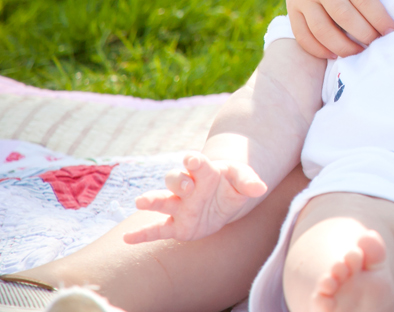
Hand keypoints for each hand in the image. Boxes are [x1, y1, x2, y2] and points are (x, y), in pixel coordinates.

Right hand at [124, 152, 267, 242]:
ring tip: (141, 202)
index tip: (192, 159)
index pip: (198, 165)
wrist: (223, 198)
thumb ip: (249, 182)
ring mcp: (179, 207)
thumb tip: (261, 188)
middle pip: (176, 180)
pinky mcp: (176, 226)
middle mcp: (187, 188)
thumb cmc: (231, 185)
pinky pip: (157, 230)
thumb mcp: (243, 180)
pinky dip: (142, 234)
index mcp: (205, 172)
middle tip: (186, 186)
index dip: (195, 161)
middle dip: (179, 182)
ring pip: (162, 201)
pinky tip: (127, 239)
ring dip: (152, 201)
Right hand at [287, 0, 393, 58]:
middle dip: (364, 33)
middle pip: (342, 16)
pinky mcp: (292, 7)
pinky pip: (301, 34)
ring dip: (342, 46)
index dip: (377, 16)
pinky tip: (334, 54)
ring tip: (360, 52)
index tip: (391, 30)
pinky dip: (317, 49)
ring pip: (320, 29)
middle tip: (379, 43)